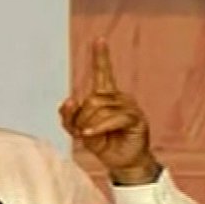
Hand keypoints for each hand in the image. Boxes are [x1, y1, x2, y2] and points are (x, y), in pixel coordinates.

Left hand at [59, 38, 160, 184]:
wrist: (122, 163)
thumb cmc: (104, 144)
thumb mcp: (80, 131)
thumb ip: (70, 117)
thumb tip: (68, 100)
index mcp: (106, 96)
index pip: (103, 72)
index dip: (101, 57)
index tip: (98, 40)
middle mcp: (119, 97)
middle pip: (91, 99)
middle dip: (80, 117)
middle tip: (81, 132)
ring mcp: (129, 106)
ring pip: (99, 108)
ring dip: (88, 125)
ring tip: (88, 136)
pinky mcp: (135, 119)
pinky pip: (113, 118)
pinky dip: (98, 127)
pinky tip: (89, 135)